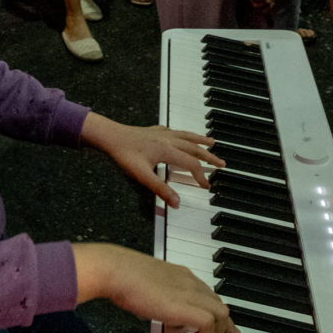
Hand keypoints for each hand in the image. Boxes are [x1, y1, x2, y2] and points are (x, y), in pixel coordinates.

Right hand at [75, 243, 238, 332]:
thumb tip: (155, 308)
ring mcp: (188, 292)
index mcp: (179, 274)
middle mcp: (189, 281)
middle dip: (223, 327)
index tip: (220, 327)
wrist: (115, 269)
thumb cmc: (121, 275)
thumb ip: (156, 296)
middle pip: (219, 304)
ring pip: (221, 314)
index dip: (215, 313)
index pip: (207, 293)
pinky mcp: (184, 306)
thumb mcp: (145, 285)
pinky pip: (209, 324)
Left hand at [81, 113, 224, 207]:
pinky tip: (182, 134)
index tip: (206, 185)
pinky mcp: (154, 130)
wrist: (109, 135)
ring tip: (212, 141)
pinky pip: (175, 130)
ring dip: (200, 140)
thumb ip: (160, 188)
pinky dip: (183, 133)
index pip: (191, 164)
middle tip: (222, 163)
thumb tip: (176, 202)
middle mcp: (168, 139)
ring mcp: (161, 133)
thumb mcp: (142, 174)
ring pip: (186, 136)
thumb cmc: (124, 153)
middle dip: (209, 156)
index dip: (200, 175)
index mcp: (167, 150)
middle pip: (194, 148)